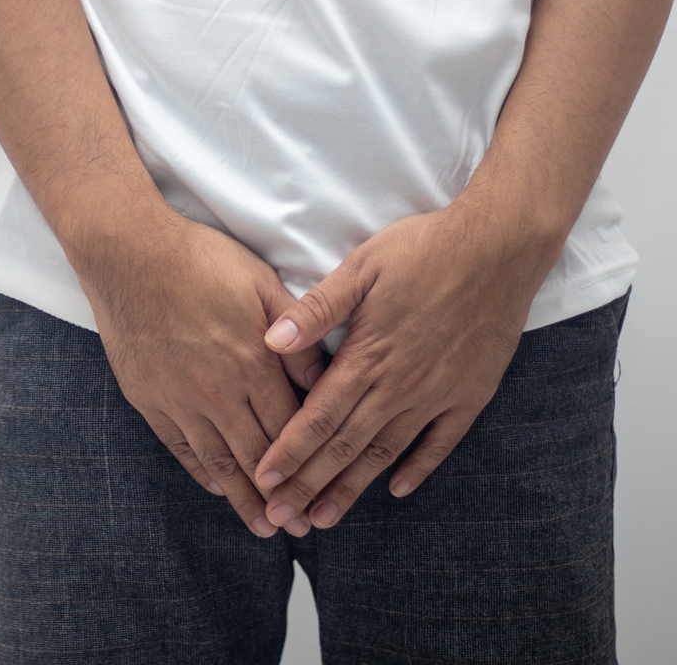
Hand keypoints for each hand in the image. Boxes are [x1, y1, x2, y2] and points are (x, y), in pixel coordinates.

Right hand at [74, 212, 323, 536]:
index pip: (290, 427)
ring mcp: (180, 398)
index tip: (324, 491)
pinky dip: (200, 471)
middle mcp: (219, 391)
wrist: (128, 254)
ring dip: (243, 498)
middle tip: (298, 527)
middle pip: (257, 455)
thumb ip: (297, 335)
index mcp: (253, 363)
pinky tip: (215, 486)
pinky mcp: (148, 397)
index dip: (309, 463)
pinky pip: (179, 446)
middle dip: (282, 495)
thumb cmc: (199, 260)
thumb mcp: (262, 285)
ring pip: (219, 461)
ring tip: (261, 526)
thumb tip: (325, 378)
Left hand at [255, 202, 560, 533]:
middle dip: (308, 484)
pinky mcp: (470, 394)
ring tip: (324, 517)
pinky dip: (417, 468)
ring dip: (352, 487)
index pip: (317, 416)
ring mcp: (437, 394)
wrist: (501, 247)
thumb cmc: (424, 249)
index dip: (288, 452)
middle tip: (281, 517)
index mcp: (368, 356)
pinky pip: (440, 442)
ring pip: (385, 452)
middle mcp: (400, 385)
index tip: (263, 480)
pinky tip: (396, 489)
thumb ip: (316, 310)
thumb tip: (271, 340)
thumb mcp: (361, 268)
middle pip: (345, 445)